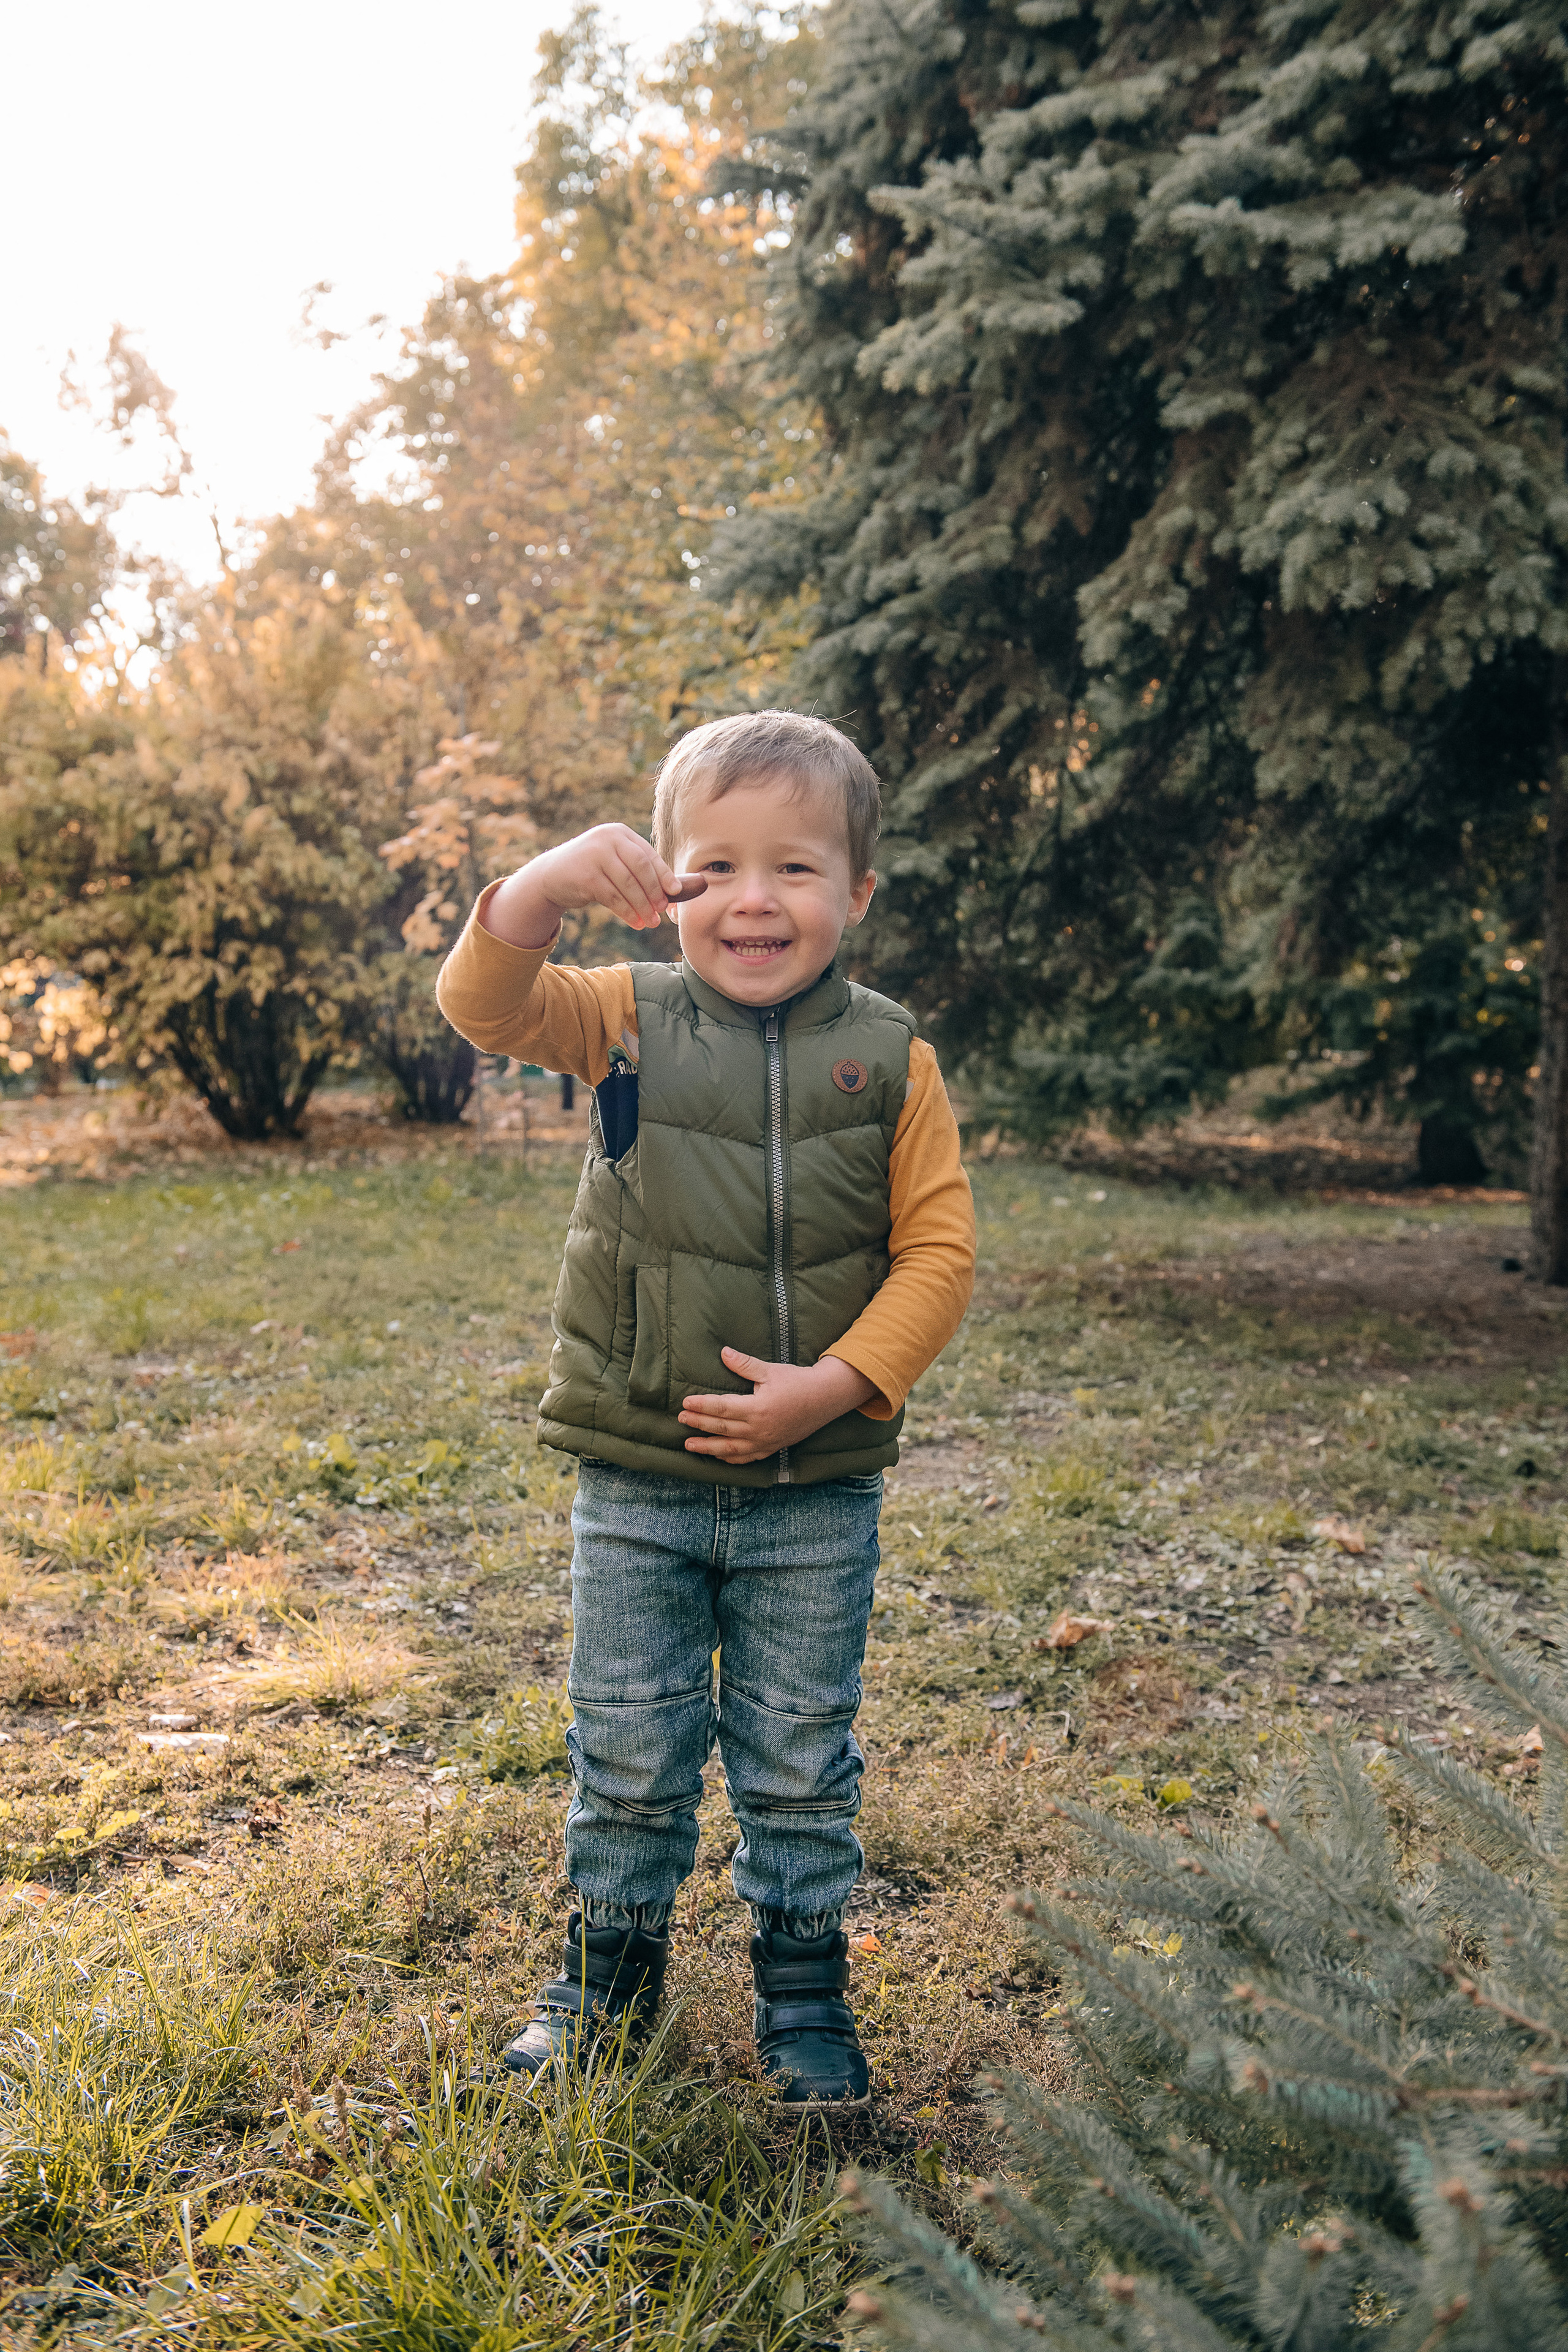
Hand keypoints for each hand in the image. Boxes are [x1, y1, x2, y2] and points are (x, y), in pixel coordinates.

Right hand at [482, 823, 706, 948]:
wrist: (552, 876)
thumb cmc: (594, 872)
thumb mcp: (618, 866)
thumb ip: (646, 873)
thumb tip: (688, 888)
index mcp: (621, 834)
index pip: (649, 855)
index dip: (664, 876)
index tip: (675, 894)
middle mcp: (608, 838)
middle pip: (641, 868)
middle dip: (654, 892)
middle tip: (661, 912)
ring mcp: (594, 854)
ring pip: (627, 884)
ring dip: (641, 906)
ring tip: (649, 923)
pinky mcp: (584, 874)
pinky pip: (612, 896)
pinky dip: (625, 911)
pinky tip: (634, 923)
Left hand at [679, 1348, 878, 1464]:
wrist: (825, 1399)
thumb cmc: (798, 1382)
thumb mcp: (770, 1370)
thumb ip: (744, 1365)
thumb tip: (723, 1353)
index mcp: (757, 1408)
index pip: (721, 1408)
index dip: (701, 1406)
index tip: (686, 1402)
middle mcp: (758, 1429)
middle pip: (721, 1429)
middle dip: (698, 1424)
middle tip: (680, 1419)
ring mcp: (765, 1442)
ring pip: (730, 1449)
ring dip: (708, 1447)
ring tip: (689, 1445)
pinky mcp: (771, 1448)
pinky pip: (747, 1458)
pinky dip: (730, 1459)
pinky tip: (718, 1456)